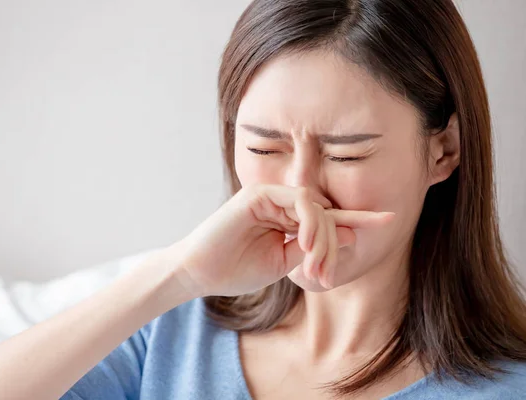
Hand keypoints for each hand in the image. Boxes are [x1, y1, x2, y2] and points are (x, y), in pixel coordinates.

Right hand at [173, 184, 393, 296]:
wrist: (201, 272)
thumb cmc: (237, 270)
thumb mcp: (283, 262)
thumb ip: (313, 248)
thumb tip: (352, 236)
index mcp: (288, 219)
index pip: (328, 217)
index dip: (359, 218)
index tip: (390, 219)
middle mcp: (281, 203)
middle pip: (326, 215)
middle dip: (334, 245)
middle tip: (327, 276)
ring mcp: (271, 195)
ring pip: (316, 207)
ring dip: (323, 237)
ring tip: (315, 266)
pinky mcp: (259, 193)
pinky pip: (298, 200)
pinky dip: (309, 221)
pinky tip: (306, 244)